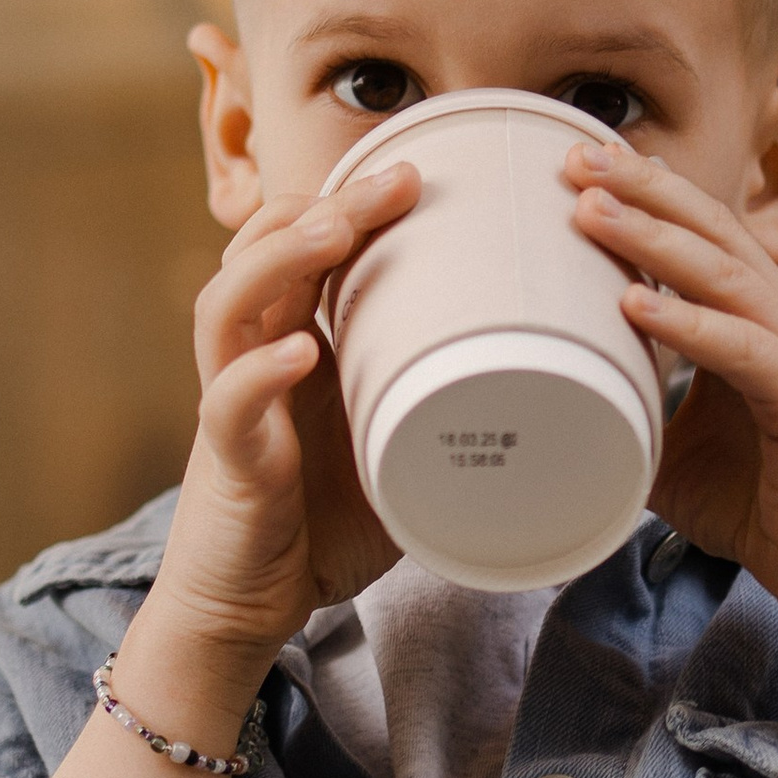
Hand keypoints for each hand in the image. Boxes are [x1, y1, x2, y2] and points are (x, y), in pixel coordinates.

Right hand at [147, 161, 419, 681]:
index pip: (306, 249)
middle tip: (399, 177)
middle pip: (266, 252)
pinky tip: (298, 354)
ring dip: (277, 261)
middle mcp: (254, 359)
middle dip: (328, 205)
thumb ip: (441, 407)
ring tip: (332, 231)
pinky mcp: (227, 462)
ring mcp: (232, 405)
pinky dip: (258, 373)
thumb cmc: (320, 522)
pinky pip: (228, 404)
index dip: (351, 201)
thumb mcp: (392, 447)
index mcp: (294, 345)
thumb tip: (551, 381)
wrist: (250, 606)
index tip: (422, 171)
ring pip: (227, 307)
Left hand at [567, 145, 777, 662]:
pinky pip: (743, 348)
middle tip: (576, 158)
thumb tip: (544, 399)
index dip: (644, 193)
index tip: (579, 162)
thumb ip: (625, 407)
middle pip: (710, 229)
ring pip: (722, 274)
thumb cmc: (757, 500)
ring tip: (591, 210)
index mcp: (754, 315)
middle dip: (642, 189)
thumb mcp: (669, 445)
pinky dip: (688, 322)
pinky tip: (635, 302)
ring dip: (653, 238)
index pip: (697, 233)